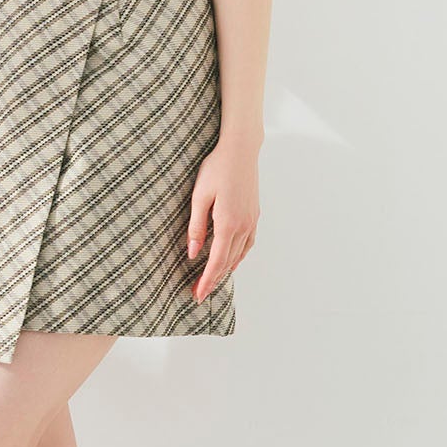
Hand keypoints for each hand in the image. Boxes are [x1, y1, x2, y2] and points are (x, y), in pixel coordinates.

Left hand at [186, 137, 258, 302]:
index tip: (197, 295)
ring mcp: (251, 221)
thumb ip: (196, 227)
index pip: (216, 262)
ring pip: (239, 255)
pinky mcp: (254, 215)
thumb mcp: (199, 197)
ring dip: (225, 270)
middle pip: (227, 263)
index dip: (206, 281)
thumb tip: (192, 253)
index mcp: (228, 224)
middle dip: (213, 280)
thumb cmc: (216, 169)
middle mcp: (243, 226)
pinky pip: (247, 244)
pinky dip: (238, 257)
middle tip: (199, 293)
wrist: (240, 150)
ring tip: (212, 281)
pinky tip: (232, 260)